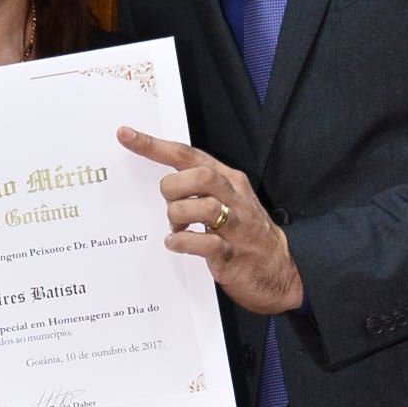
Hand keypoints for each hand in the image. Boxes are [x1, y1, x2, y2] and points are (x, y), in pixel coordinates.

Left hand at [117, 127, 303, 313]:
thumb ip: (198, 190)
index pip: (188, 154)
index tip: (126, 134)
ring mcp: (235, 226)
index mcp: (229, 180)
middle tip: (172, 206)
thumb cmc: (246, 236)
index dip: (154, 145)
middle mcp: (234, 198)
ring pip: (200, 207)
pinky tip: (176, 244)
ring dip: (177, 218)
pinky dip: (182, 243)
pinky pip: (203, 243)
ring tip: (178, 229)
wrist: (282, 272)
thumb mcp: (227, 203)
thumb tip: (164, 185)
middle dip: (173, 190)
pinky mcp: (231, 255)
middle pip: (196, 175)